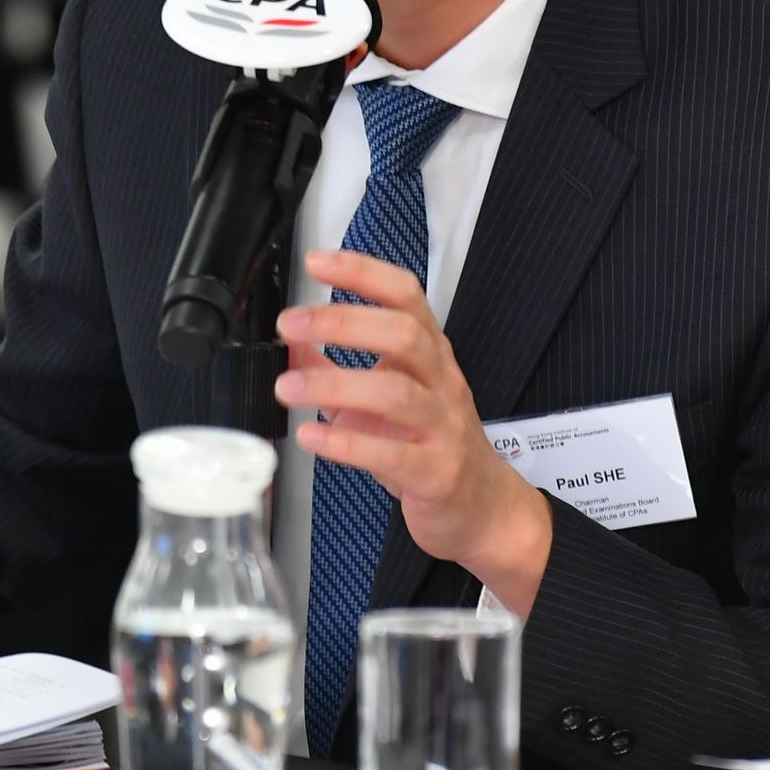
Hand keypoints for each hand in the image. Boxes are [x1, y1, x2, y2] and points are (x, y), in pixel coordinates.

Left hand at [274, 248, 554, 612]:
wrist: (481, 507)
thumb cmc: (429, 445)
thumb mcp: (382, 396)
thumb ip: (334, 368)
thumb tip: (290, 342)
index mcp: (429, 355)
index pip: (405, 296)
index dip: (363, 272)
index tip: (318, 261)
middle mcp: (442, 382)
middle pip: (403, 334)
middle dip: (342, 322)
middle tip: (291, 324)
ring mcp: (444, 427)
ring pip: (397, 393)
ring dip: (334, 385)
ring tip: (288, 388)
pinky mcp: (436, 472)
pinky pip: (392, 455)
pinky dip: (346, 444)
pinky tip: (311, 437)